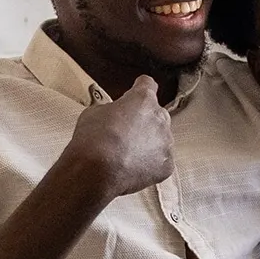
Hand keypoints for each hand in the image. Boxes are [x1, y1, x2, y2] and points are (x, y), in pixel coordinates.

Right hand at [61, 76, 174, 197]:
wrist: (95, 173)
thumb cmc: (93, 141)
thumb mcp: (93, 112)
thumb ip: (111, 108)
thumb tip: (114, 113)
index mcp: (142, 100)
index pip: (147, 85)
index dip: (140, 89)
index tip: (137, 93)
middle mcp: (160, 118)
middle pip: (157, 115)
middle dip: (144, 121)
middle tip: (126, 133)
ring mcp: (166, 143)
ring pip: (161, 140)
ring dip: (148, 144)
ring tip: (127, 155)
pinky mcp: (167, 165)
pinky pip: (161, 162)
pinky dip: (150, 165)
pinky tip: (133, 168)